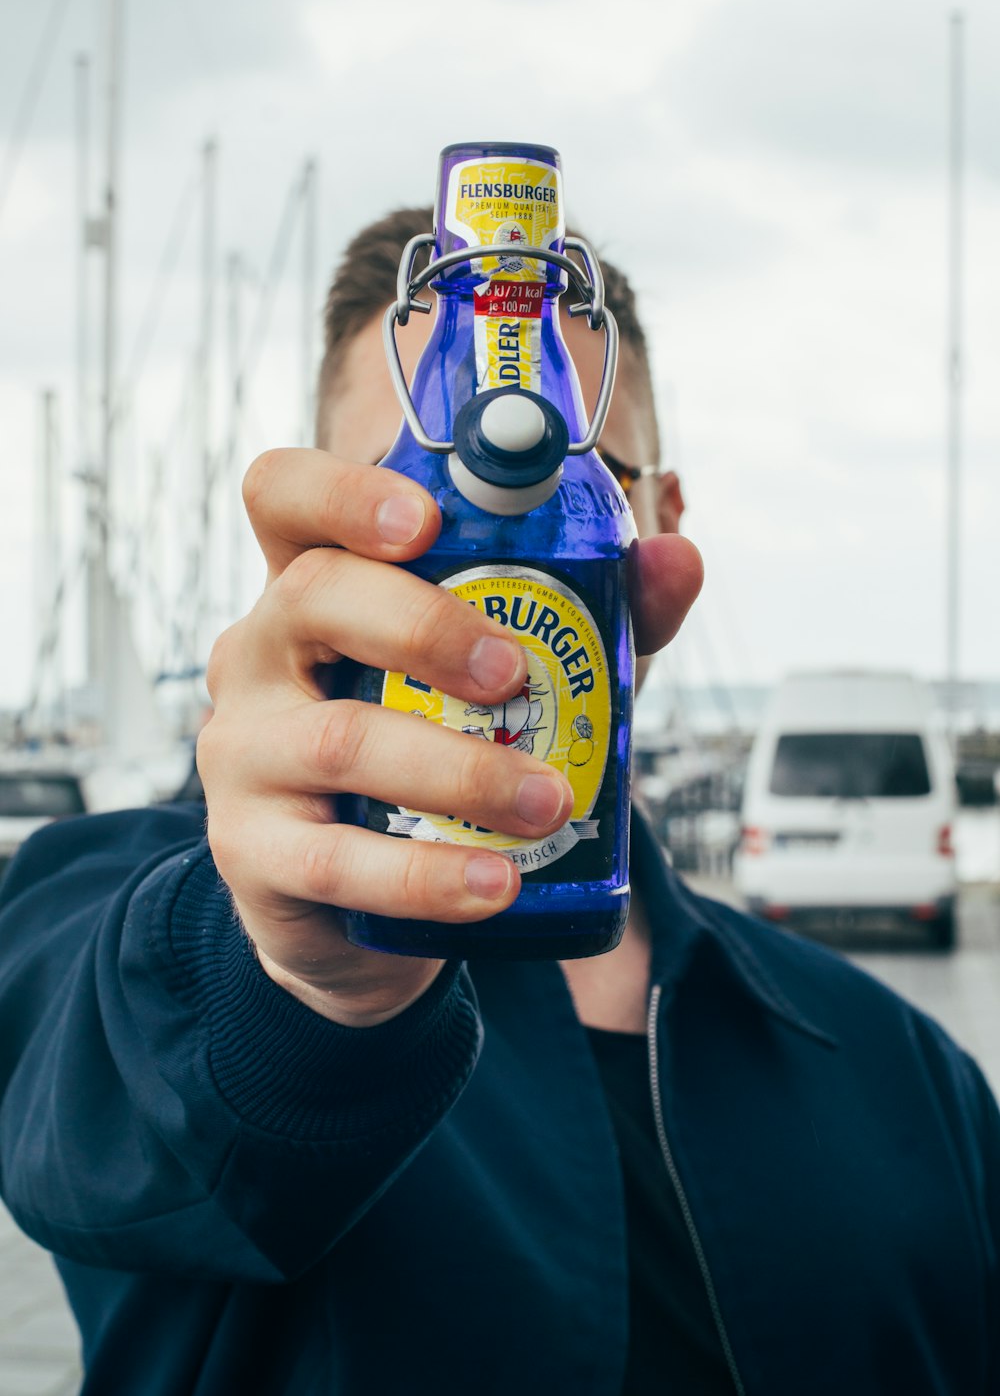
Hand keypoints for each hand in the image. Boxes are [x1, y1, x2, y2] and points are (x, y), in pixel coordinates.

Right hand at [198, 449, 571, 1025]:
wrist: (365, 904)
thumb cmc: (438, 750)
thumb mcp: (515, 671)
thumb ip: (597, 611)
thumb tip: (678, 560)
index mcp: (314, 584)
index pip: (283, 496)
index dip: (342, 491)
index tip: (425, 520)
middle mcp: (259, 653)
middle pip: (312, 597)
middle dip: (424, 626)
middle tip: (515, 673)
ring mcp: (243, 753)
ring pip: (339, 739)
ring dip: (458, 770)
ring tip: (548, 799)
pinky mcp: (253, 852)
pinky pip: (336, 860)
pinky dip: (427, 873)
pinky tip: (497, 882)